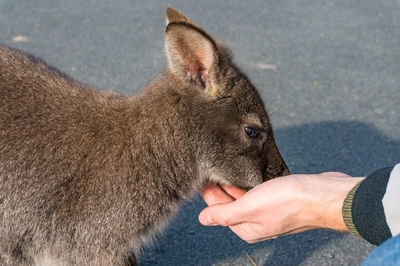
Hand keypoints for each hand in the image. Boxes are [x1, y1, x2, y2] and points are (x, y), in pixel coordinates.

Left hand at [199, 173, 363, 242]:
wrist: (324, 195)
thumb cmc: (289, 202)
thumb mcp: (249, 207)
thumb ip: (224, 214)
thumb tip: (203, 219)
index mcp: (247, 228)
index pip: (219, 209)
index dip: (209, 192)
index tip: (201, 176)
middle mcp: (257, 221)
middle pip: (231, 202)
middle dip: (220, 186)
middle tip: (209, 167)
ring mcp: (269, 210)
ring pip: (245, 195)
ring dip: (234, 182)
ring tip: (223, 166)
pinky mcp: (280, 198)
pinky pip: (258, 189)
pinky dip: (249, 181)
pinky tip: (246, 171)